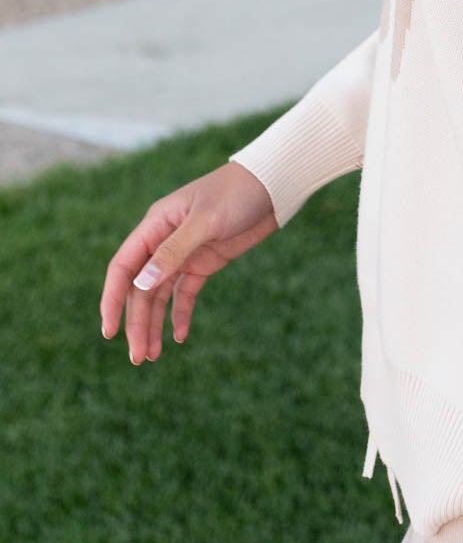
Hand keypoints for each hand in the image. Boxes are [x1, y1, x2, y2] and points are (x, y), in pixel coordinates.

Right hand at [99, 161, 278, 362]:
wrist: (273, 185)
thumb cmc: (236, 193)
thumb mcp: (206, 221)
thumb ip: (173, 251)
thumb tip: (140, 285)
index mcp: (155, 225)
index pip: (123, 267)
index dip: (112, 299)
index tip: (109, 331)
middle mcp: (163, 241)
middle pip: (140, 288)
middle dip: (136, 322)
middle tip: (138, 358)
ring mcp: (184, 253)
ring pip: (160, 295)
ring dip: (154, 324)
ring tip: (151, 356)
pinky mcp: (205, 262)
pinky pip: (185, 293)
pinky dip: (180, 314)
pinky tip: (179, 336)